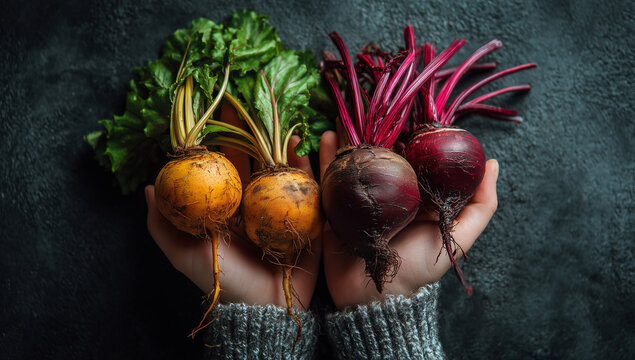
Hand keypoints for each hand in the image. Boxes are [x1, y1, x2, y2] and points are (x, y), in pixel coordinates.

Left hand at [145, 104, 321, 309]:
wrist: (265, 309)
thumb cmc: (223, 283)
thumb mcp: (185, 256)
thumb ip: (163, 225)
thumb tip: (148, 186)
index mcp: (228, 206)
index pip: (223, 164)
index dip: (220, 138)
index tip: (216, 110)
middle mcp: (254, 202)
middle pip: (253, 159)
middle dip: (253, 129)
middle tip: (252, 98)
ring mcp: (281, 207)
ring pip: (281, 168)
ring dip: (281, 142)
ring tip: (280, 118)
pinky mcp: (307, 218)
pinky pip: (308, 187)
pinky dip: (306, 166)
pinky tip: (302, 146)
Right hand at [318, 130, 498, 309]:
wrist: (376, 297)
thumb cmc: (419, 268)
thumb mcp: (458, 239)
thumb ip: (480, 206)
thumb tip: (493, 162)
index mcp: (417, 195)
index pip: (416, 157)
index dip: (416, 135)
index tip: (413, 113)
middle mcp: (389, 192)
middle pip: (384, 154)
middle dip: (379, 130)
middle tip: (375, 108)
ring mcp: (362, 198)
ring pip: (356, 161)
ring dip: (350, 137)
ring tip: (348, 116)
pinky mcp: (337, 206)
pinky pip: (330, 178)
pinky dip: (327, 157)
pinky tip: (327, 136)